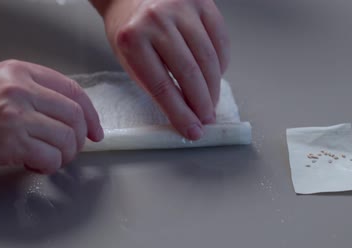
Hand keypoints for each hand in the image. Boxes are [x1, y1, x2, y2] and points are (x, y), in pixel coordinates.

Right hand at [0, 60, 103, 173]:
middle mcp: (19, 90)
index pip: (73, 90)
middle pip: (75, 117)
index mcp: (20, 72)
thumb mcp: (3, 89)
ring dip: (64, 156)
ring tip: (48, 158)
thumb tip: (78, 118)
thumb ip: (36, 95)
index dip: (91, 114)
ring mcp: (15, 115)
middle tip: (68, 150)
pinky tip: (35, 166)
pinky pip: (52, 158)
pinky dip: (49, 167)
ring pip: (67, 139)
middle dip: (78, 140)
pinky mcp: (12, 141)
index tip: (95, 131)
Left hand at [94, 0, 229, 139]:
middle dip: (202, 104)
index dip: (181, 113)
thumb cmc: (130, 29)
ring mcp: (181, 8)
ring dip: (214, 87)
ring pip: (208, 58)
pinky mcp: (201, 1)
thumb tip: (186, 114)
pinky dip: (221, 63)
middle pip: (189, 73)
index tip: (192, 130)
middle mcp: (157, 20)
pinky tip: (216, 76)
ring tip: (212, 103)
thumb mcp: (130, 59)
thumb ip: (155, 84)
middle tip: (207, 120)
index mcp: (132, 38)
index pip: (162, 86)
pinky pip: (220, 39)